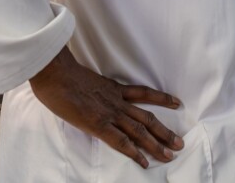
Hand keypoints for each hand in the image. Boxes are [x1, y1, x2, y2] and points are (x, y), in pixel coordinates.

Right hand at [29, 47, 183, 168]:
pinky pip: (121, 141)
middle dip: (165, 132)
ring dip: (157, 144)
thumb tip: (92, 94)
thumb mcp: (86, 79)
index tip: (176, 102)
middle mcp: (117, 101)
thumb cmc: (63, 74)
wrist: (55, 73)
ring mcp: (110, 113)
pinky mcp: (99, 124)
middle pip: (147, 118)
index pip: (144, 93)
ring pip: (140, 131)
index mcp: (114, 89)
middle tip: (179, 143)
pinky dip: (134, 153)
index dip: (162, 98)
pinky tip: (144, 162)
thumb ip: (94, 89)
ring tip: (171, 154)